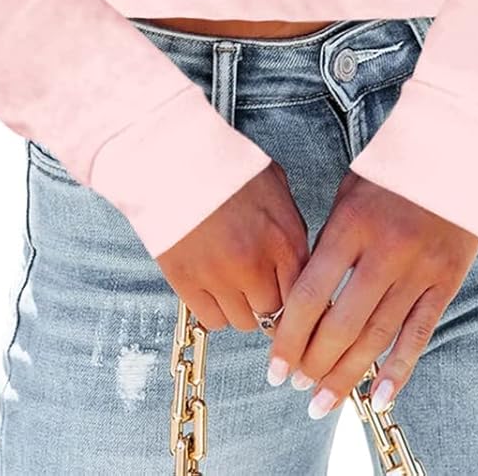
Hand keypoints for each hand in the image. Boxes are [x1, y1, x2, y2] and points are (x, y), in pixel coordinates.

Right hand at [156, 159, 309, 331]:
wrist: (175, 156)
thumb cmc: (226, 164)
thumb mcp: (276, 186)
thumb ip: (291, 228)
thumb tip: (299, 260)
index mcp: (284, 238)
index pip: (302, 295)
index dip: (295, 299)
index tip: (288, 299)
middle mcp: (256, 264)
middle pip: (273, 314)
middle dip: (268, 303)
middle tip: (257, 288)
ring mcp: (221, 276)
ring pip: (242, 321)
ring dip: (241, 308)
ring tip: (232, 283)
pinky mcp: (187, 281)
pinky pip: (211, 319)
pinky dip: (214, 310)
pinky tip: (212, 289)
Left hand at [265, 170, 477, 416]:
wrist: (456, 153)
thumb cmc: (392, 171)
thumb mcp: (349, 195)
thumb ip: (329, 243)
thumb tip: (304, 298)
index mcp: (351, 226)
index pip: (311, 293)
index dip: (289, 336)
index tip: (274, 366)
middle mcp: (384, 253)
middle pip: (342, 324)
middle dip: (314, 363)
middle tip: (296, 386)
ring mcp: (418, 271)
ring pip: (377, 337)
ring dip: (346, 376)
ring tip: (322, 402)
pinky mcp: (445, 282)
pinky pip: (418, 334)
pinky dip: (398, 370)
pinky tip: (378, 397)